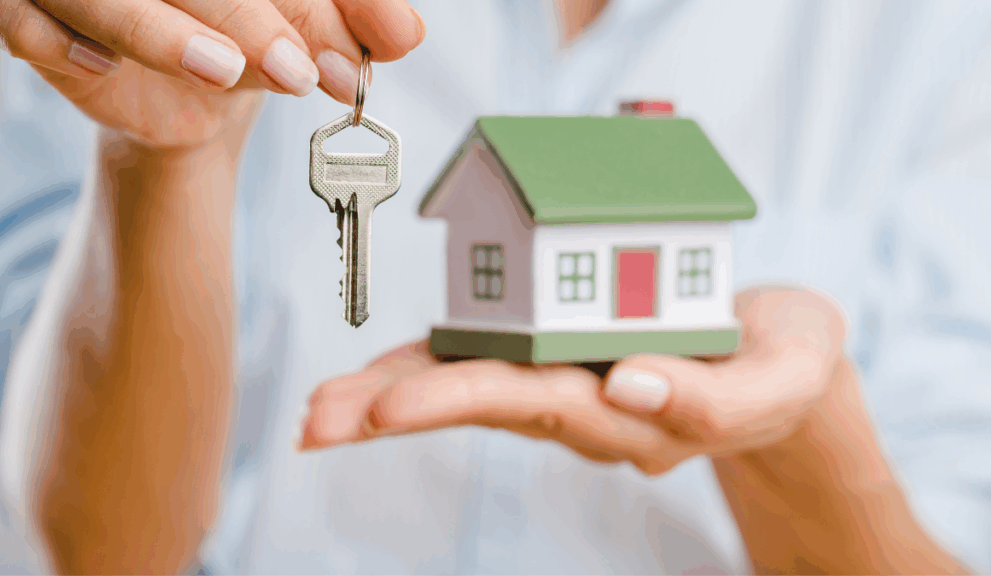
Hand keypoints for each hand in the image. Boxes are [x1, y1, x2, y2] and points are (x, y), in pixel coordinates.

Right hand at [0, 0, 424, 147]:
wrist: (182, 93)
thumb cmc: (238, 33)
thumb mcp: (300, 29)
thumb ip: (348, 22)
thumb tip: (404, 34)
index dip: (313, 1)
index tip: (371, 45)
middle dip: (254, 19)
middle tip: (306, 72)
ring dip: (162, 31)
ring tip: (227, 70)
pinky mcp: (22, 11)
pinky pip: (26, 22)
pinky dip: (62, 41)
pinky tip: (104, 67)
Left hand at [296, 287, 847, 473]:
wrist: (779, 359)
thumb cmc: (783, 364)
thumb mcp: (783, 378)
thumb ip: (716, 399)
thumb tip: (632, 386)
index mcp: (632, 409)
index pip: (536, 404)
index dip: (460, 399)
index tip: (390, 411)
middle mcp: (584, 404)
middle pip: (480, 403)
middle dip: (396, 410)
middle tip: (316, 423)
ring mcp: (567, 384)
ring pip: (470, 388)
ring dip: (391, 396)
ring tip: (316, 412)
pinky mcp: (560, 356)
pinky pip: (487, 361)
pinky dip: (428, 366)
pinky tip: (376, 379)